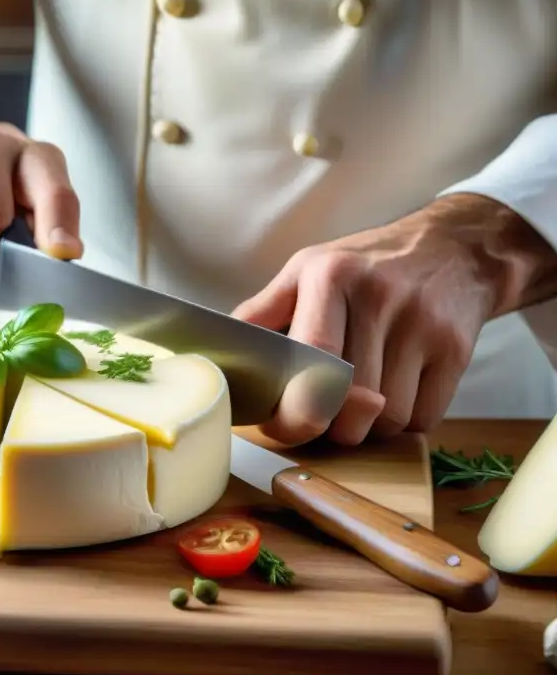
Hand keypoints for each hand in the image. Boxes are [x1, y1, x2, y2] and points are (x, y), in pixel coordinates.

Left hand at [233, 194, 556, 445]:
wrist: (453, 247)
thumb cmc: (365, 266)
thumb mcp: (307, 270)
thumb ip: (261, 313)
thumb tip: (217, 353)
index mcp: (330, 277)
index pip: (313, 360)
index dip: (296, 410)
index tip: (286, 426)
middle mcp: (379, 297)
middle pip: (349, 403)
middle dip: (331, 425)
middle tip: (324, 414)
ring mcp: (423, 324)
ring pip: (386, 419)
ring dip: (369, 426)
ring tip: (362, 399)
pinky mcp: (457, 349)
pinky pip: (423, 419)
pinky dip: (406, 422)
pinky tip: (397, 392)